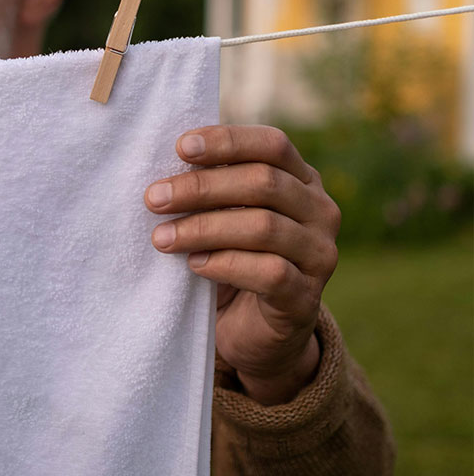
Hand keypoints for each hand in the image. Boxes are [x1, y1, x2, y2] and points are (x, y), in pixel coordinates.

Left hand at [144, 125, 340, 405]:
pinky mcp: (306, 298)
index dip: (227, 142)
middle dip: (202, 188)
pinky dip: (225, 264)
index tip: (180, 147)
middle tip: (154, 198)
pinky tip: (195, 265)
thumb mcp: (227, 215)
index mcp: (303, 180)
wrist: (256, 333)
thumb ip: (214, 188)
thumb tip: (169, 164)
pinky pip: (269, 273)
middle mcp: (320, 212)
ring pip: (263, 227)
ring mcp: (319, 255)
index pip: (272, 145)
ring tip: (162, 237)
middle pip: (264, 183)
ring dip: (204, 229)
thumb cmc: (235, 259)